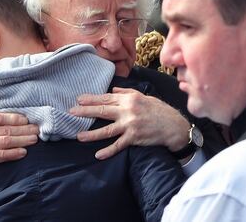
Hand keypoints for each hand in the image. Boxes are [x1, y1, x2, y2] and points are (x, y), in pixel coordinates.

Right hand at [0, 105, 38, 184]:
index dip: (14, 117)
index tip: (26, 118)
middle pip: (6, 128)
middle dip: (23, 128)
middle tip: (37, 128)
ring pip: (6, 140)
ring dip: (22, 139)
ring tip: (34, 139)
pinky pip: (1, 155)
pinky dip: (13, 153)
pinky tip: (23, 152)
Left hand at [69, 87, 188, 159]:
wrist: (174, 126)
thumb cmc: (158, 110)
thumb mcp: (143, 96)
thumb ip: (127, 92)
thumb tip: (113, 89)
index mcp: (129, 99)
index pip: (106, 98)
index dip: (91, 99)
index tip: (79, 99)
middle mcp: (128, 111)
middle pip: (103, 110)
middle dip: (85, 111)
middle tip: (72, 112)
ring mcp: (130, 125)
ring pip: (107, 130)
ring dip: (92, 134)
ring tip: (79, 136)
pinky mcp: (134, 138)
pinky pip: (119, 145)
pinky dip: (108, 151)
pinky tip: (98, 155)